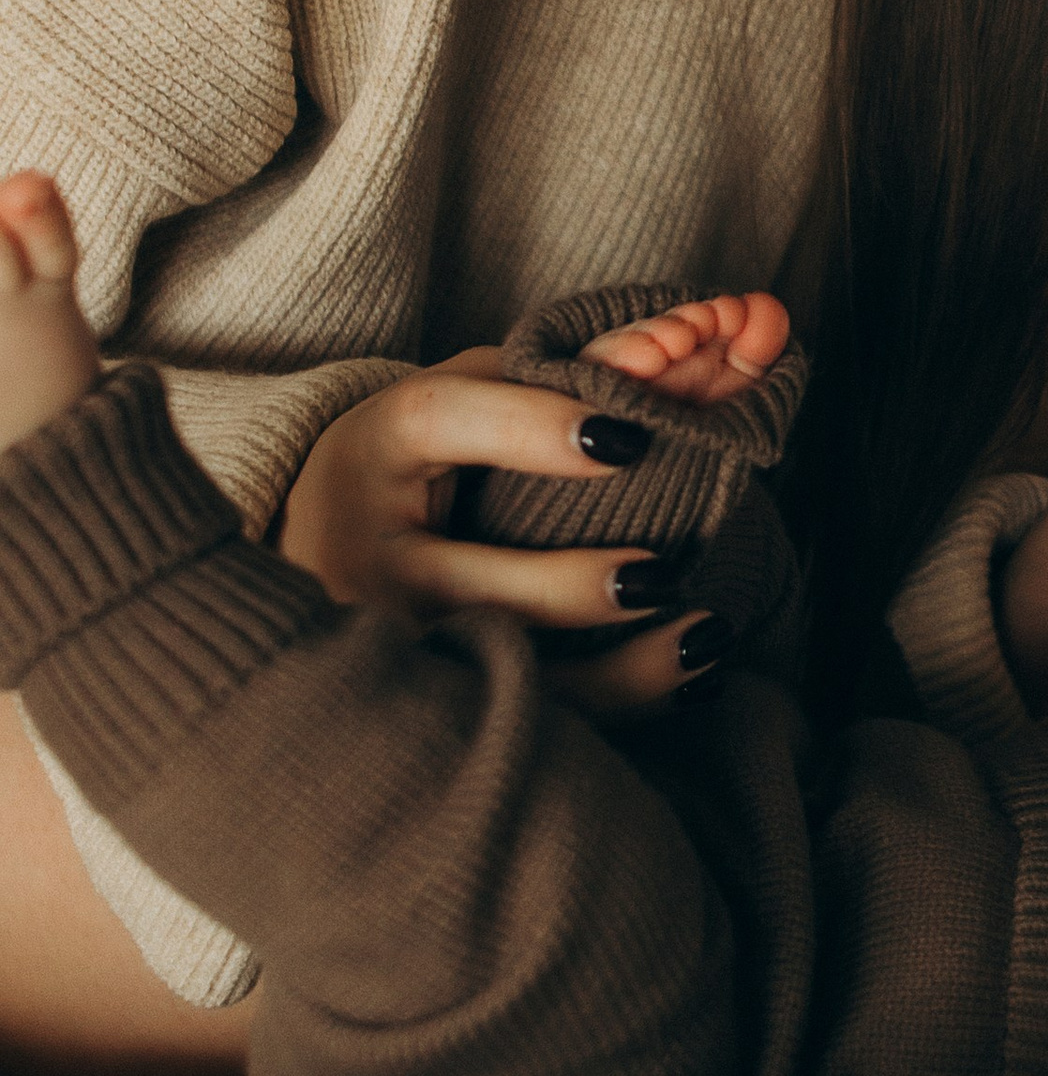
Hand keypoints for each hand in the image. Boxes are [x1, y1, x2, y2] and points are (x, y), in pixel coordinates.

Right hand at [277, 352, 719, 711]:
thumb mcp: (456, 398)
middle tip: (662, 576)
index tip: (631, 438)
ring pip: (497, 673)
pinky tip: (694, 680)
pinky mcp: (422, 700)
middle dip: (563, 589)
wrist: (313, 547)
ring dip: (613, 672)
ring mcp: (387, 640)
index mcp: (374, 448)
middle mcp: (365, 552)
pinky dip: (617, 704)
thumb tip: (670, 357)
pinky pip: (526, 717)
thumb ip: (547, 377)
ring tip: (706, 636)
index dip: (532, 428)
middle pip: (459, 582)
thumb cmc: (414, 459)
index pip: (440, 422)